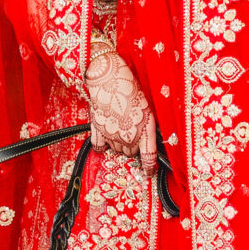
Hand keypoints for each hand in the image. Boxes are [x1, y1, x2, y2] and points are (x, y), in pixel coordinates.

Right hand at [85, 47, 155, 168]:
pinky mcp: (98, 130)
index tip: (150, 172)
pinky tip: (107, 136)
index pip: (149, 158)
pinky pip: (100, 147)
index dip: (150, 168)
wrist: (109, 78)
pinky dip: (103, 145)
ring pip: (117, 149)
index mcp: (145, 131)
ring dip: (120, 143)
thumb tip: (148, 142)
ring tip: (120, 125)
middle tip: (132, 130)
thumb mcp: (148, 109)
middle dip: (133, 146)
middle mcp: (128, 137)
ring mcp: (112, 135)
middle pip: (131, 153)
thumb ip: (148, 128)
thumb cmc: (131, 90)